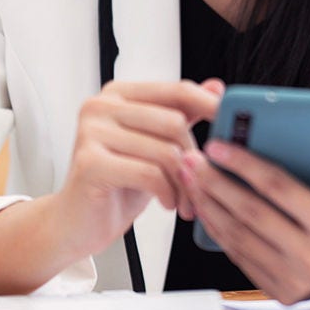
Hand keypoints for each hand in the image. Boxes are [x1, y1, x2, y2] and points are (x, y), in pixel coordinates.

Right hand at [54, 78, 223, 256]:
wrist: (77, 222)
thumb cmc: (118, 183)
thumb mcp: (156, 144)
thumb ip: (182, 114)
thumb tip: (217, 87)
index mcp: (119, 94)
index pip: (176, 90)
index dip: (209, 106)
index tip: (232, 122)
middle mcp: (101, 106)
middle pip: (174, 122)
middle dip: (194, 158)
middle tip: (201, 183)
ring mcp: (91, 132)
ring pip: (165, 151)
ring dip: (183, 182)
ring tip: (185, 199)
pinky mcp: (90, 163)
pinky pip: (149, 173)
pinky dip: (167, 192)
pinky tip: (167, 203)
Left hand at [178, 127, 309, 303]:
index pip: (277, 189)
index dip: (244, 164)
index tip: (219, 145)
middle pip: (250, 213)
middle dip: (215, 183)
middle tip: (192, 159)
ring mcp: (292, 278)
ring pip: (238, 238)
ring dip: (209, 207)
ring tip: (192, 180)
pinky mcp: (281, 290)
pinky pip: (240, 257)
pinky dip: (218, 232)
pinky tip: (206, 208)